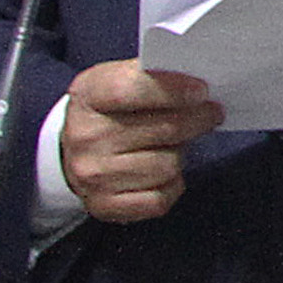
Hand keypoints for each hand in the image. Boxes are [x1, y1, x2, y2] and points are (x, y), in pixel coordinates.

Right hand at [58, 60, 221, 222]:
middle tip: (212, 111)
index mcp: (88, 95)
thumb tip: (202, 87)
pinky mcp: (103, 205)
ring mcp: (92, 175)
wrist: (70, 151)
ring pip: (168, 165)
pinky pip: (160, 199)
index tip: (202, 91)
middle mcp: (85, 137)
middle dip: (199, 119)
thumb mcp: (120, 79)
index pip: (130, 89)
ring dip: (180, 154)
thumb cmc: (110, 110)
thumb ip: (155, 76)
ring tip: (175, 143)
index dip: (172, 90)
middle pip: (165, 129)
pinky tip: (163, 172)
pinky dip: (171, 186)